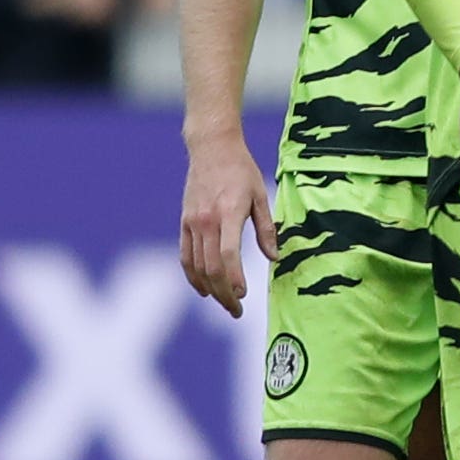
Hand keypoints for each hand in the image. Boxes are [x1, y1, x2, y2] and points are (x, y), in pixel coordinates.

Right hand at [179, 135, 275, 315]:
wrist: (211, 149)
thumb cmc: (241, 171)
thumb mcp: (261, 196)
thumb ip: (267, 229)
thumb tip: (275, 257)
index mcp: (227, 214)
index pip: (227, 255)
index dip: (234, 278)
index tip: (243, 294)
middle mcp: (205, 221)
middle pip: (210, 267)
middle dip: (223, 292)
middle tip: (236, 310)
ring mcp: (191, 223)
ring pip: (195, 265)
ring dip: (208, 289)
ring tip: (224, 303)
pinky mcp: (184, 223)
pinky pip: (185, 255)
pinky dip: (192, 275)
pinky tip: (203, 288)